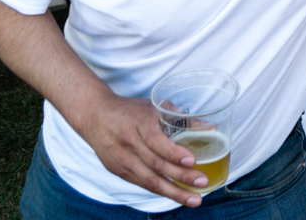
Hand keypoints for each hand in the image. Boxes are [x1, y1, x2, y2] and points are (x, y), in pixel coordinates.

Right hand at [72, 93, 208, 206]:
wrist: (94, 116)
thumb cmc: (131, 111)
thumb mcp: (155, 107)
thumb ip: (181, 118)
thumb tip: (210, 127)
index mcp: (139, 122)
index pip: (155, 141)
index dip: (173, 152)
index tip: (192, 160)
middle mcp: (129, 142)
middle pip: (155, 164)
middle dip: (181, 176)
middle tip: (203, 182)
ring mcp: (122, 159)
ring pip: (149, 180)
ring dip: (174, 192)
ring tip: (194, 199)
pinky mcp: (118, 171)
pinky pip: (142, 184)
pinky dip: (161, 190)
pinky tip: (177, 195)